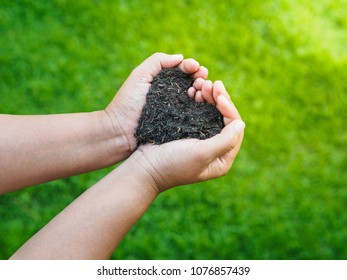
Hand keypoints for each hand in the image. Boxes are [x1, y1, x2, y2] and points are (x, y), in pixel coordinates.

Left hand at [105, 52, 207, 151]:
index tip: (195, 67)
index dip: (191, 67)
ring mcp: (177, 111)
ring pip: (195, 98)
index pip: (182, 71)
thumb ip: (157, 61)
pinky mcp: (179, 125)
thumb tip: (180, 57)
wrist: (120, 131)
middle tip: (203, 77)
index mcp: (163, 82)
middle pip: (191, 83)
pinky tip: (202, 101)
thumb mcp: (140, 76)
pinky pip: (193, 114)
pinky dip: (200, 106)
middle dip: (200, 77)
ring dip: (203, 90)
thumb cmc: (127, 102)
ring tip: (203, 88)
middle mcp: (172, 95)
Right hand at [129, 81, 244, 192]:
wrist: (145, 167)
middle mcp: (216, 150)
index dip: (229, 109)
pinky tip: (195, 90)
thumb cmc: (172, 164)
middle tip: (213, 83)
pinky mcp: (190, 132)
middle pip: (225, 119)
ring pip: (213, 114)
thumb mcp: (201, 154)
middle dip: (220, 99)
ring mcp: (202, 140)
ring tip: (202, 84)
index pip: (234, 129)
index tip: (219, 94)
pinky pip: (200, 113)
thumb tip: (241, 124)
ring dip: (210, 97)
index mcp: (222, 159)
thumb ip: (225, 141)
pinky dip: (199, 101)